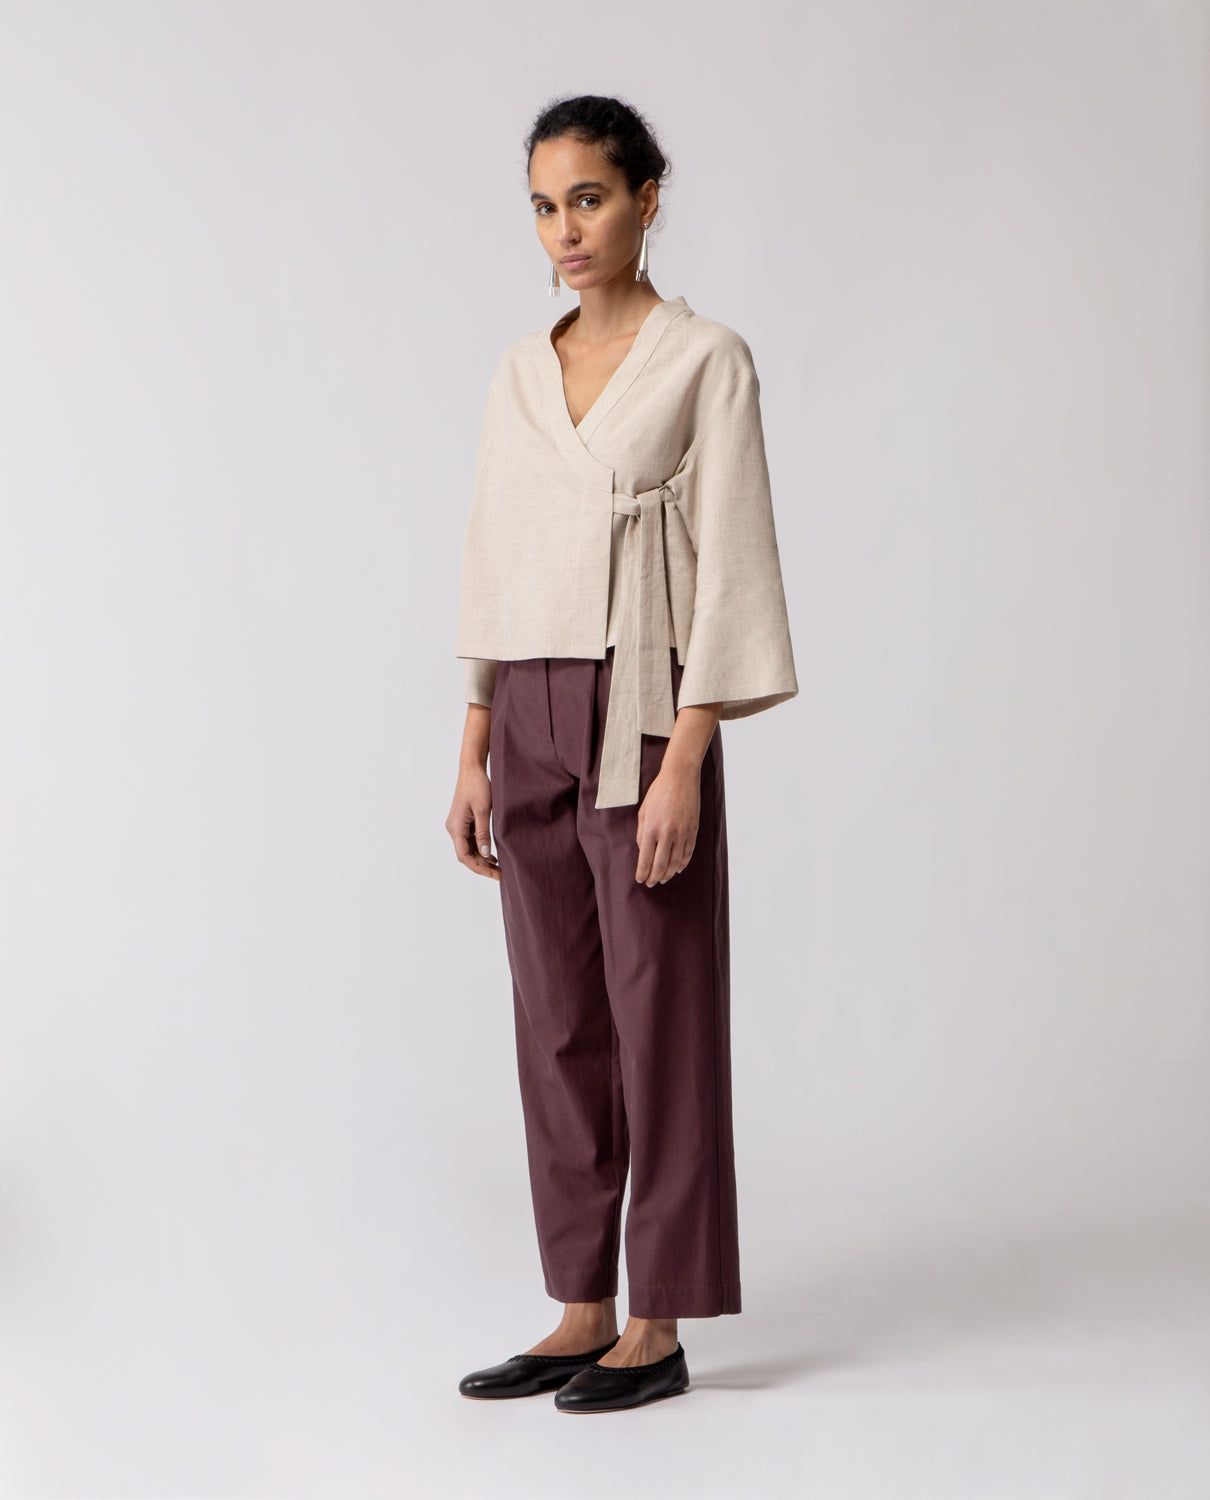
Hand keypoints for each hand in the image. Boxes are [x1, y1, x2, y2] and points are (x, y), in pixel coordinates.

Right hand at [447, 763, 499, 880]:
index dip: (479, 868)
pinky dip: (480, 849)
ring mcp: (457, 825)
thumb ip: (483, 833)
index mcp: (456, 827)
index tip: (494, 874)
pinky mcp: (463, 822)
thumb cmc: (478, 786)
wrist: (472, 769)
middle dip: (481, 866)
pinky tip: (491, 855)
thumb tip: (484, 854)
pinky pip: (470, 841)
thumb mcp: (483, 810)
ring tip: (497, 867)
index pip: (464, 856)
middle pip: (465, 855)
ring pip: (468, 849)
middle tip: (499, 874)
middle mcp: (453, 828)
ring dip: (481, 859)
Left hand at [634, 759, 699, 885]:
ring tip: (663, 879)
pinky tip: (677, 869)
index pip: (645, 860)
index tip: (640, 880)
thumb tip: (644, 852)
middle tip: (651, 884)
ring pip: (675, 862)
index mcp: (651, 829)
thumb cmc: (658, 793)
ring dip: (668, 873)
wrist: (680, 778)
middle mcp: (667, 834)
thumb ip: (642, 834)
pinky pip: (688, 853)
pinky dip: (682, 863)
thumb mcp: (643, 812)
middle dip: (654, 877)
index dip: (642, 873)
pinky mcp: (693, 830)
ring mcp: (682, 833)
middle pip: (660, 865)